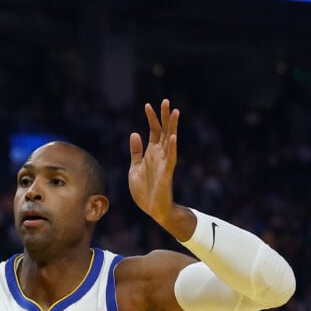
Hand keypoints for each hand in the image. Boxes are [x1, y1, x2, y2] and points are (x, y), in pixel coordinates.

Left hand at [129, 99, 179, 223]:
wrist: (153, 209)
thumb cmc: (144, 190)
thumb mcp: (134, 168)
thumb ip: (136, 152)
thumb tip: (134, 133)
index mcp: (151, 153)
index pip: (153, 131)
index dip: (151, 118)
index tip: (148, 105)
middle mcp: (159, 155)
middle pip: (163, 131)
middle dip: (164, 117)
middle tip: (166, 101)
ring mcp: (164, 163)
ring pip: (169, 141)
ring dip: (172, 127)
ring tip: (175, 112)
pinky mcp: (167, 173)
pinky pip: (170, 158)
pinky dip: (171, 148)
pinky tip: (172, 137)